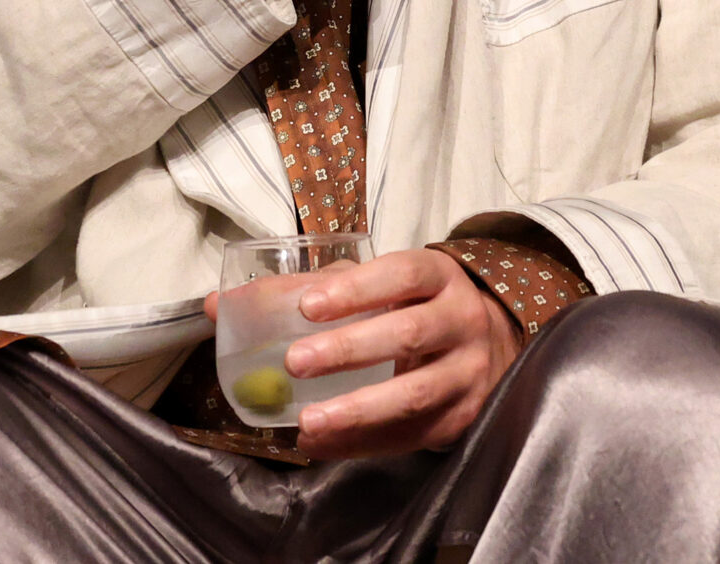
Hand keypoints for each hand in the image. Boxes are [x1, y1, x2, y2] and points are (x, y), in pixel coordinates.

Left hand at [271, 246, 523, 457]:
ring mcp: (467, 373)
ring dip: (357, 411)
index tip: (308, 306)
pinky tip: (323, 443)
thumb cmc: (417, 307)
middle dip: (349, 351)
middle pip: (408, 334)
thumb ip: (321, 288)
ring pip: (414, 395)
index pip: (402, 275)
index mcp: (439, 277)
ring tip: (308, 421)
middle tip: (295, 363)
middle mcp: (462, 321)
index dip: (356, 290)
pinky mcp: (461, 418)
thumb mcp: (386, 284)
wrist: (489, 345)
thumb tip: (230, 303)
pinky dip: (362, 443)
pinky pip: (411, 436)